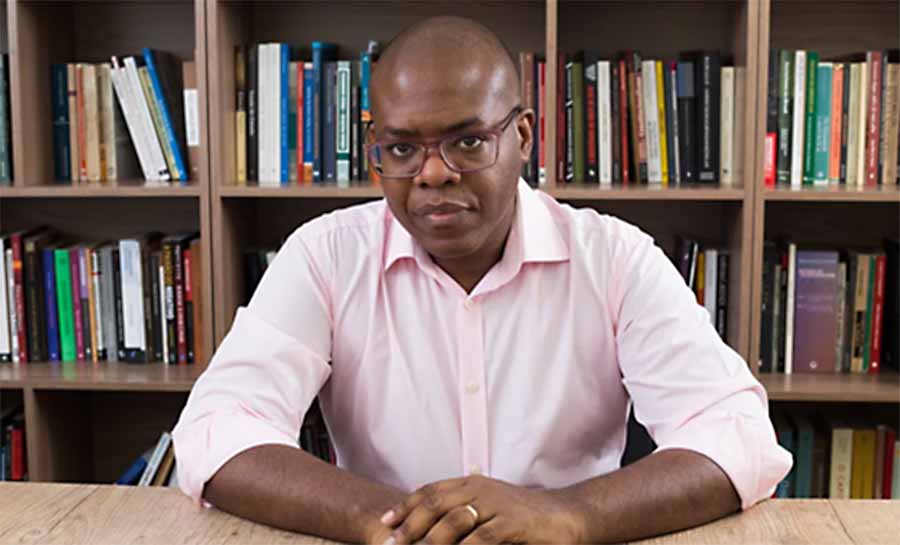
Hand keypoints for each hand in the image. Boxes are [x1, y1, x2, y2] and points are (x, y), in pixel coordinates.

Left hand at [378, 475, 587, 543]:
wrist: (567, 516)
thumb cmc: (525, 518)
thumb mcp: (490, 509)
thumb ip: (464, 513)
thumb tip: (432, 530)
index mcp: (471, 483)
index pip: (430, 491)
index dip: (405, 506)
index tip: (385, 522)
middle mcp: (479, 489)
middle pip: (434, 504)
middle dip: (409, 526)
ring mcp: (495, 504)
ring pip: (451, 522)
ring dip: (428, 542)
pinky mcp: (510, 523)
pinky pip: (479, 539)